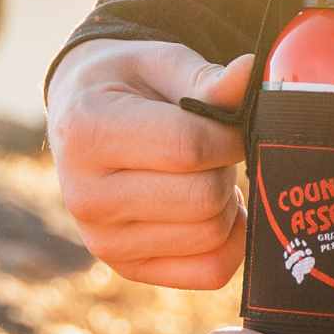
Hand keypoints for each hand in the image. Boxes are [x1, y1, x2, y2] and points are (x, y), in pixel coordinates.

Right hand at [46, 39, 251, 287]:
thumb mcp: (159, 63)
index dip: (229, 134)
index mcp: (88, 132)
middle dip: (226, 168)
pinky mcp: (128, 267)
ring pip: (212, 235)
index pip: (188, 147)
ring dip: (226, 201)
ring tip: (203, 174)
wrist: (81, 119)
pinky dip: (230, 240)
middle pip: (204, 197)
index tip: (229, 122)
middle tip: (213, 149)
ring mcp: (103, 241)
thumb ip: (207, 79)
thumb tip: (252, 73)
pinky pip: (210, 270)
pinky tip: (210, 209)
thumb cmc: (127, 86)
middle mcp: (85, 197)